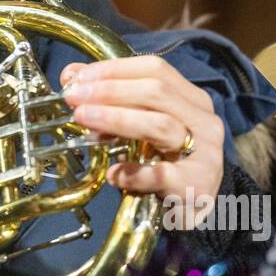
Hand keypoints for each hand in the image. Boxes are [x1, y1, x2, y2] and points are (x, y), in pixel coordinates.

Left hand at [60, 56, 226, 226]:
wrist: (200, 206)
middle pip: (156, 91)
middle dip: (109, 91)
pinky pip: (160, 174)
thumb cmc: (168, 160)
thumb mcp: (143, 124)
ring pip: (159, 125)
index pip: (155, 69)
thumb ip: (113, 99)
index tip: (79, 78)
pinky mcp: (195, 185)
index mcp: (192, 99)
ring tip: (84, 119)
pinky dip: (132, 172)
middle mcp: (203, 121)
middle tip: (75, 98)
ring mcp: (203, 153)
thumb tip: (72, 75)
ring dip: (116, 118)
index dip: (115, 69)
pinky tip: (113, 173)